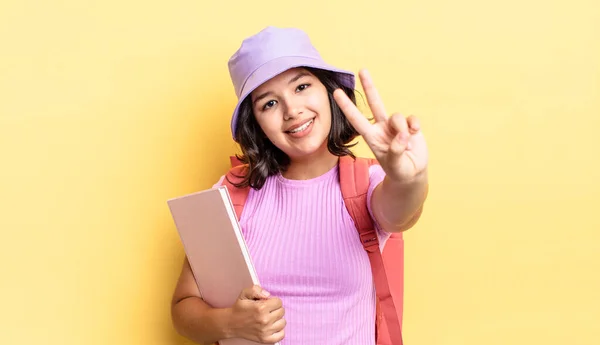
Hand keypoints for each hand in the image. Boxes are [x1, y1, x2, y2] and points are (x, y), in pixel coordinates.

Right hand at [228, 285, 285, 343]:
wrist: (231, 323)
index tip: (268, 303)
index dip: (273, 301)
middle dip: (276, 309)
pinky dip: (279, 330)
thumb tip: (268, 295)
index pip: (279, 302)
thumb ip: (256, 289)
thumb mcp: (244, 294)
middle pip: (282, 311)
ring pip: (283, 322)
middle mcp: (264, 320)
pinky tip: (273, 326)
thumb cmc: (239, 308)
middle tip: (268, 310)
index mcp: (261, 308)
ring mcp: (265, 331)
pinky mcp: (265, 339)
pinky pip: (281, 335)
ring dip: (278, 319)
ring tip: (270, 318)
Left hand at [333, 69, 428, 183]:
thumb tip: (402, 135)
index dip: (347, 106)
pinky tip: (416, 134)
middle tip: (362, 70)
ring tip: (406, 144)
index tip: (336, 93)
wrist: (414, 173)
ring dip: (402, 129)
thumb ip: (396, 151)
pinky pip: (411, 119)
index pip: (356, 119)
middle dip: (369, 87)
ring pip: (397, 116)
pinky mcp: (410, 126)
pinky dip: (414, 126)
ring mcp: (396, 126)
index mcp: (372, 138)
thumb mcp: (395, 165)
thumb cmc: (399, 171)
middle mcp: (382, 128)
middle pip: (374, 103)